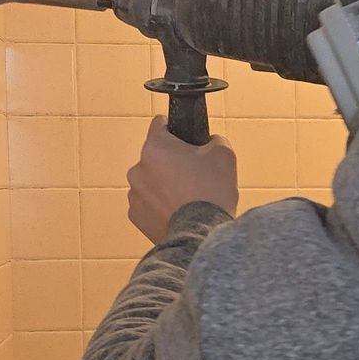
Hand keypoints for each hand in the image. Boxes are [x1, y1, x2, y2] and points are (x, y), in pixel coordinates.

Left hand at [127, 118, 238, 243]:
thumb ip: (213, 140)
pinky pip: (148, 203)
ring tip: (187, 198)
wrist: (201, 235)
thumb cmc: (212, 192)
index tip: (186, 139)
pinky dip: (160, 206)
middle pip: (156, 156)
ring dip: (164, 185)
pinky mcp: (135, 216)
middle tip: (194, 175)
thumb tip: (208, 143)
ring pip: (151, 181)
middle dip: (171, 162)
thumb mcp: (224, 155)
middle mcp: (137, 168)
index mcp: (155, 147)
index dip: (176, 129)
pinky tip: (178, 213)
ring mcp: (134, 194)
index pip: (159, 124)